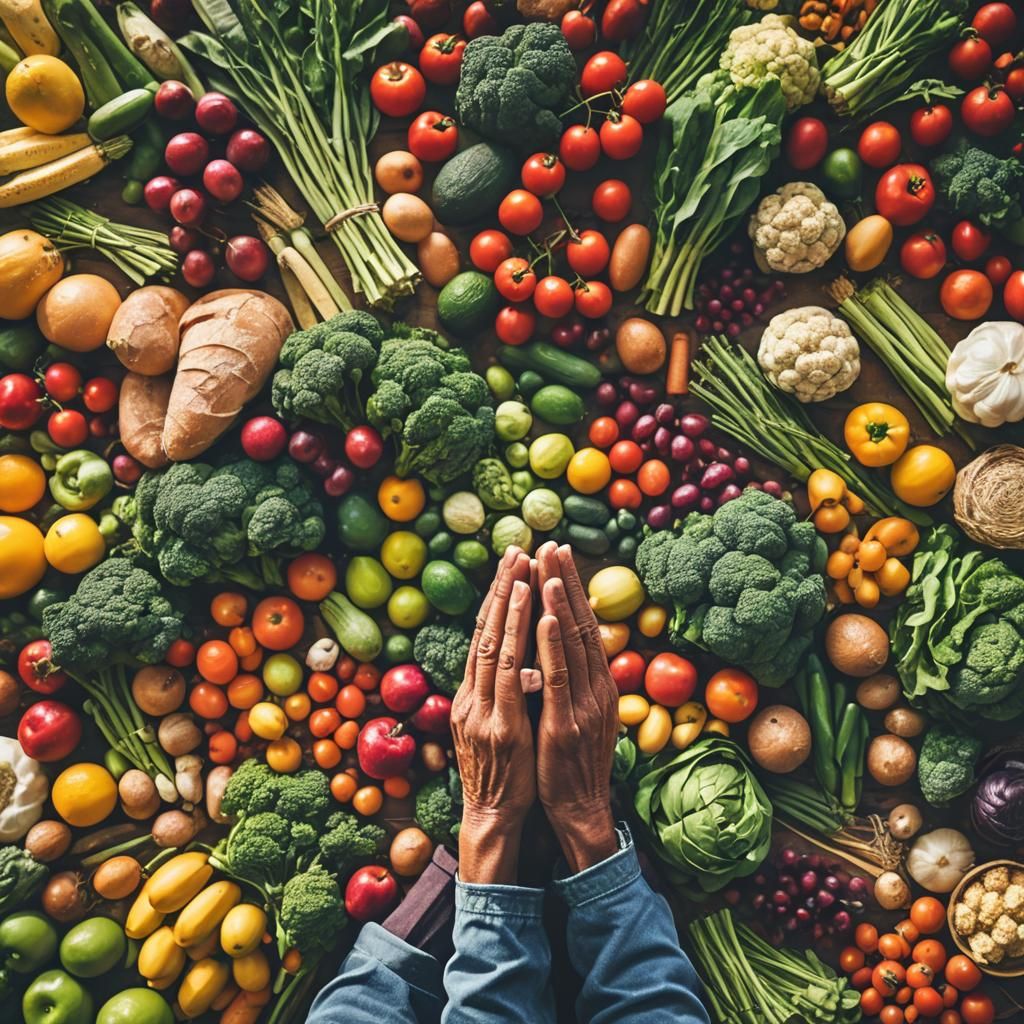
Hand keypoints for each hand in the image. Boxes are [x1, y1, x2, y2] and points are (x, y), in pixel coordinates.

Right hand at [451, 548, 535, 882]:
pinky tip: (529, 610)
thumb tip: (522, 660)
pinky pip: (510, 673)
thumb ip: (503, 692)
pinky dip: (519, 637)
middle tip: (516, 550)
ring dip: (510, 603)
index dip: (497, 599)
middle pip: (485, 630)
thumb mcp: (497, 725)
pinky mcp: (499, 725)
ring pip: (495, 644)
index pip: (484, 636)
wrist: (493, 817)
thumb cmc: (504, 773)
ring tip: (523, 568)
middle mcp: (471, 695)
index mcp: (471, 694)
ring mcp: (482, 709)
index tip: (512, 565)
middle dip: (501, 588)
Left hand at [534, 543, 619, 872]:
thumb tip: (562, 644)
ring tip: (550, 566)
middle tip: (554, 544)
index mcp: (598, 683)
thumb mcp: (579, 712)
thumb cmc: (572, 761)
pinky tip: (546, 616)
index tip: (558, 555)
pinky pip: (559, 677)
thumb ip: (573, 678)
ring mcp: (584, 705)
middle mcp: (597, 687)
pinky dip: (553, 644)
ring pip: (573, 644)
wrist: (580, 810)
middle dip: (566, 582)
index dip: (572, 588)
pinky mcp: (567, 725)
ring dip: (561, 602)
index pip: (585, 624)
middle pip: (582, 624)